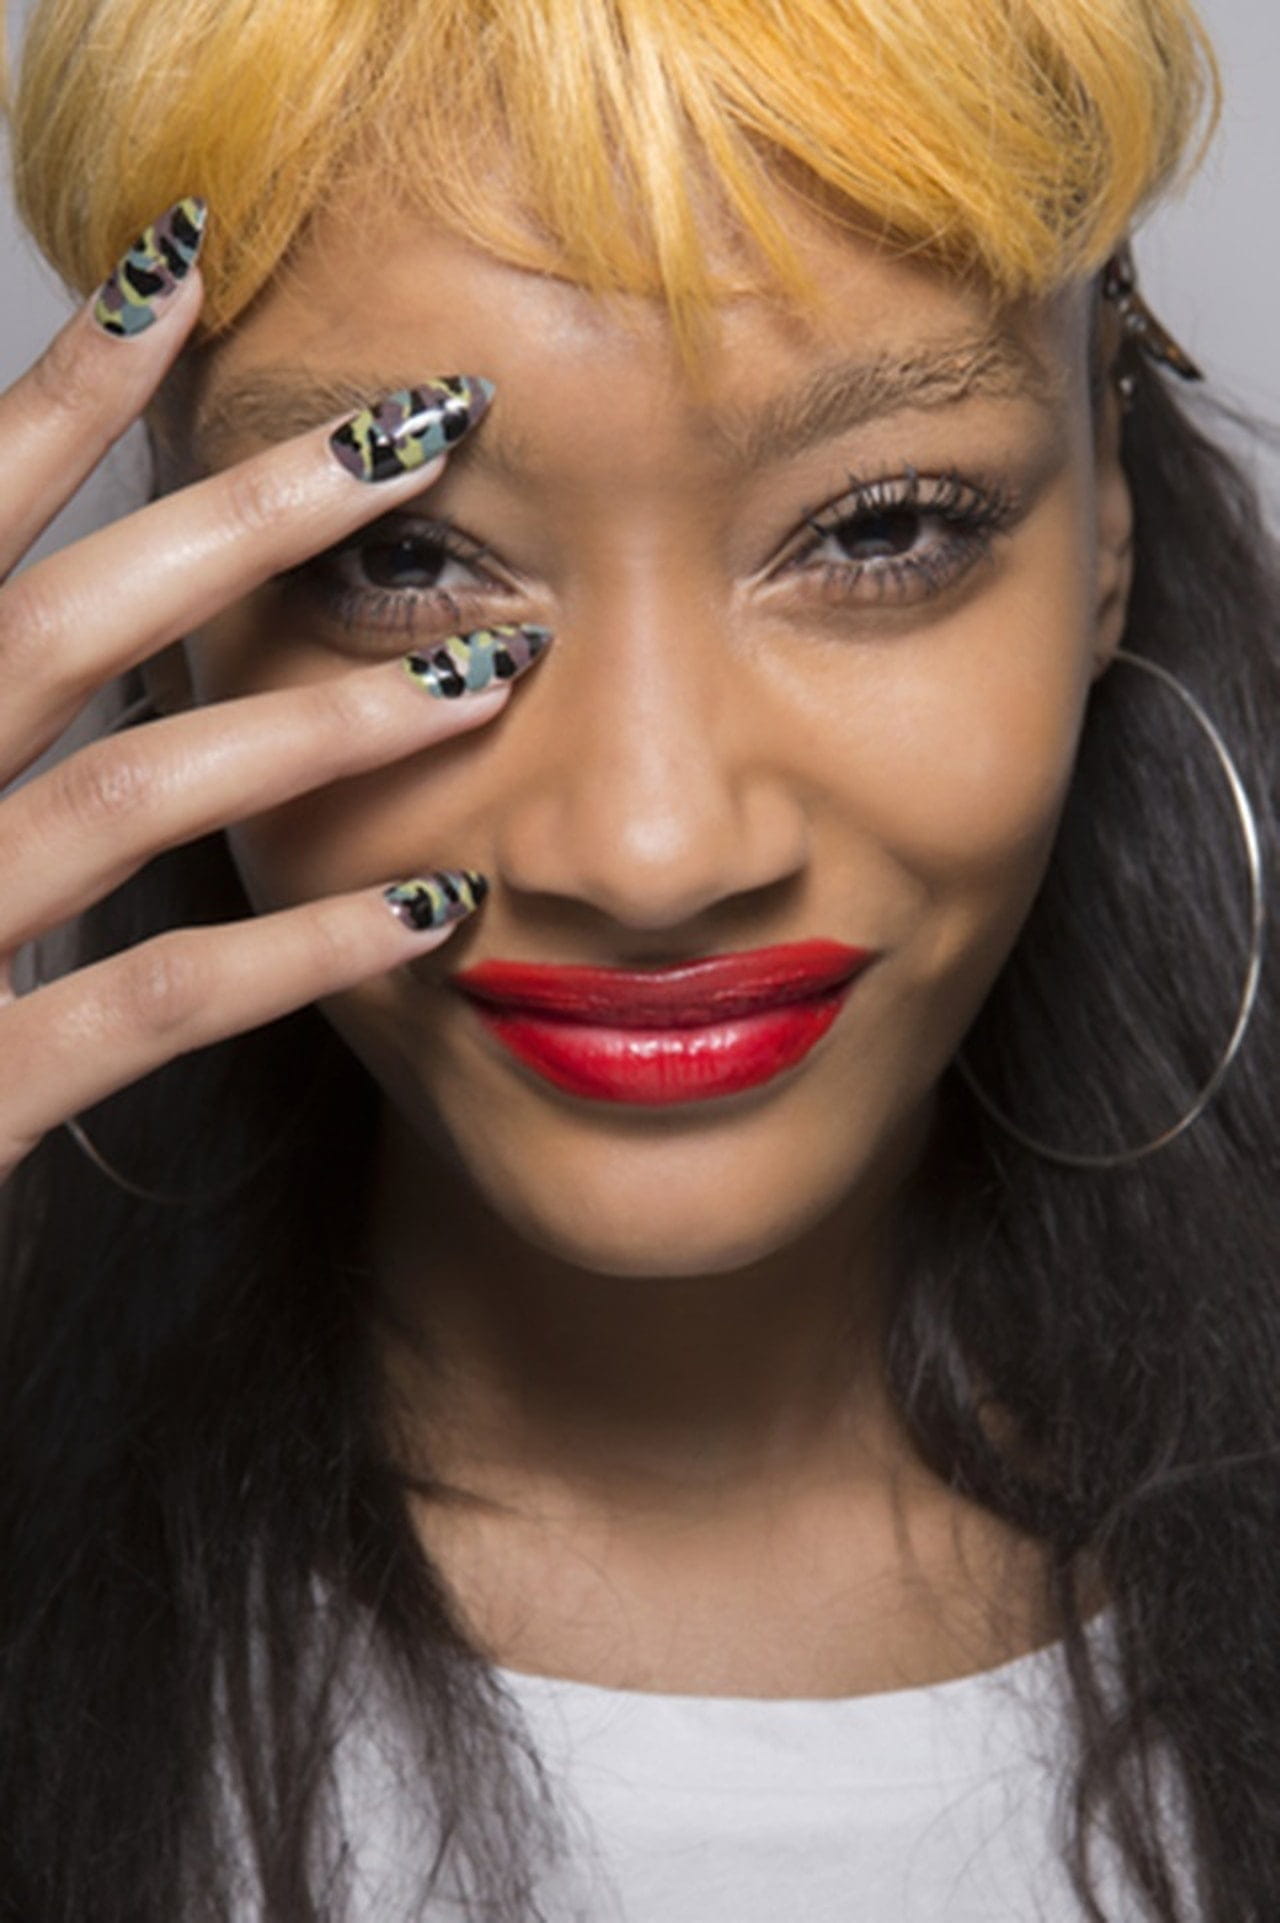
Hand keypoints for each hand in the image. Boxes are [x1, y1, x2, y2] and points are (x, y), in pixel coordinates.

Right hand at [0, 199, 547, 1182]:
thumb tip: (93, 626)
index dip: (56, 398)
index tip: (184, 273)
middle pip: (54, 623)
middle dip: (242, 516)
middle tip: (416, 427)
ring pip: (127, 793)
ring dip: (322, 722)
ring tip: (491, 671)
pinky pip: (155, 998)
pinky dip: (303, 950)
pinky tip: (432, 909)